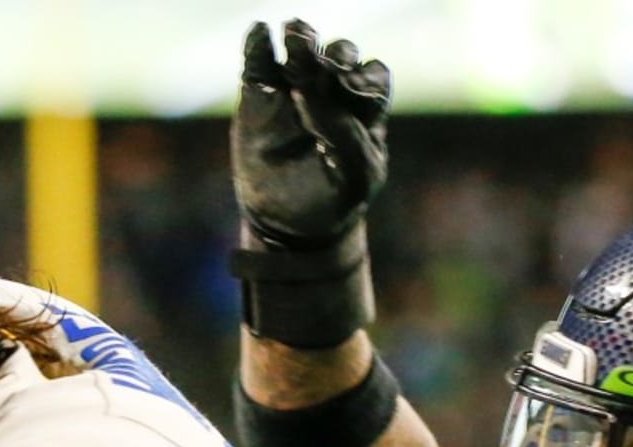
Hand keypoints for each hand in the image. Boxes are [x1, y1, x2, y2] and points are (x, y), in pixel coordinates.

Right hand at [232, 18, 390, 248]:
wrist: (288, 225)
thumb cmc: (333, 200)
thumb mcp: (355, 177)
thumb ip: (345, 135)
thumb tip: (309, 93)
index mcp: (365, 109)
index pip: (372, 76)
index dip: (365, 81)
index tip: (350, 97)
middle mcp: (333, 91)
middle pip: (340, 55)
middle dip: (335, 57)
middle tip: (324, 71)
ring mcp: (295, 88)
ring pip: (303, 48)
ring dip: (302, 39)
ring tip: (296, 40)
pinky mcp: (260, 92)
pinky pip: (259, 60)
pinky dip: (259, 44)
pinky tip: (261, 35)